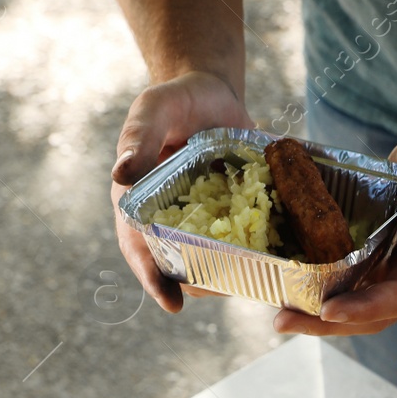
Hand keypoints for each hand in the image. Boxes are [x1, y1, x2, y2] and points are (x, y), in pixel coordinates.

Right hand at [111, 71, 253, 312]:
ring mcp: (201, 223)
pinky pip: (240, 241)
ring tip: (251, 278)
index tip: (172, 303)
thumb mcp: (153, 109)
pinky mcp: (230, 216)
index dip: (152, 279)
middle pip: (175, 265)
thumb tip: (121, 174)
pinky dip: (254, 250)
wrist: (212, 94)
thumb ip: (139, 137)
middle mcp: (167, 221)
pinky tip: (275, 255)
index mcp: (137, 204)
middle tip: (221, 290)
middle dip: (197, 284)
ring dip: (228, 272)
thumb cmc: (174, 101)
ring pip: (209, 261)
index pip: (138, 248)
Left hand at [275, 108, 396, 337]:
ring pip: (356, 299)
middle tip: (283, 321)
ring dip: (318, 312)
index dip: (365, 308)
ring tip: (280, 313)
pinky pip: (347, 273)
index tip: (329, 311)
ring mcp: (393, 261)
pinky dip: (320, 282)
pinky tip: (290, 280)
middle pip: (372, 312)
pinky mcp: (376, 247)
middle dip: (328, 323)